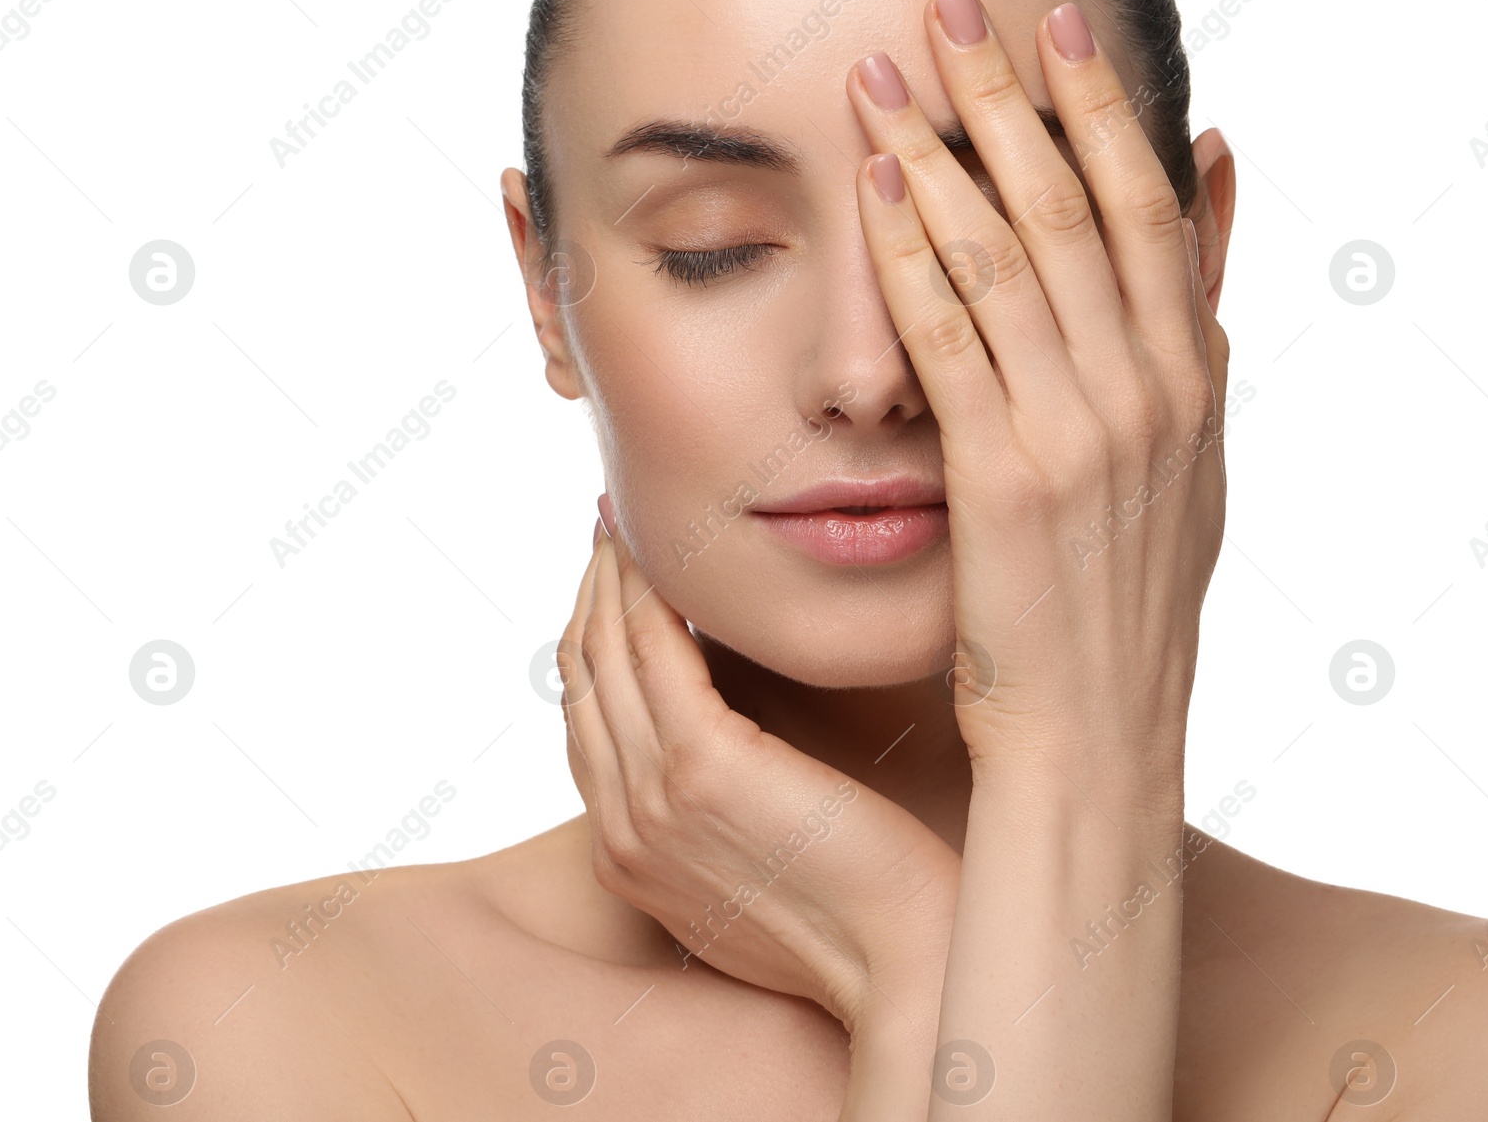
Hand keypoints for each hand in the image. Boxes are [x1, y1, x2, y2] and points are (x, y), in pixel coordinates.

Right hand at [556, 508, 958, 1031]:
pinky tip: (678, 553)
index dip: (591, 632)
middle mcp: (619, 827)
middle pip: (579, 673)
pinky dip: (655, 591)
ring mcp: (651, 798)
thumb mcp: (758, 860)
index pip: (582, 715)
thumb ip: (715, 801)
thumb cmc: (860, 910)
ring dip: (616, 574)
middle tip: (616, 524)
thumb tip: (721, 728)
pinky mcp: (702, 768)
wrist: (909, 965)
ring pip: (605, 650)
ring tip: (638, 522)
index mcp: (625, 851)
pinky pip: (654, 650)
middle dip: (592, 589)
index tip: (615, 572)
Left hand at [845, 0, 1228, 777]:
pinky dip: (910, 256)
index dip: (1103, 109)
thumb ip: (1185, 348)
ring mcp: (1081, 433)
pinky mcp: (1005, 478)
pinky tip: (872, 193)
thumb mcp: (1187, 474)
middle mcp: (1146, 393)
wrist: (1095, 741)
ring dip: (944, 154)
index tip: (1056, 31)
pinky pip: (951, 338)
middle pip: (1077, 205)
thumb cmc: (1120, 614)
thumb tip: (1199, 228)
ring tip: (886, 79)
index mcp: (1189, 385)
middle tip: (954, 12)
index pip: (1147, 210)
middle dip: (1011, 98)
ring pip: (1010, 255)